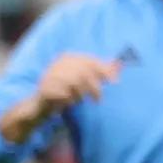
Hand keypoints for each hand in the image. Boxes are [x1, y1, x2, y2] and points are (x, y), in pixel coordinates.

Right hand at [3, 52, 120, 142]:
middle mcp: (57, 63)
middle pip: (83, 71)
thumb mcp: (86, 81)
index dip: (104, 70)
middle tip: (98, 99)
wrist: (41, 105)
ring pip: (73, 81)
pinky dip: (69, 99)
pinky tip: (69, 103)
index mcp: (68, 58)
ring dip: (81, 94)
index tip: (115, 82)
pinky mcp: (44, 88)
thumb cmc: (68, 92)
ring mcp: (49, 75)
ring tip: (80, 101)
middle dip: (95, 86)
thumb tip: (121, 63)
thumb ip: (102, 71)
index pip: (89, 60)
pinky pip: (63, 93)